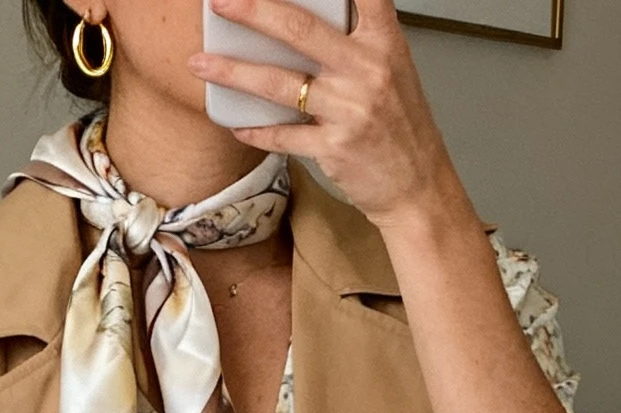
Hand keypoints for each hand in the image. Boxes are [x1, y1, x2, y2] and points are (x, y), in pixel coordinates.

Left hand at [190, 0, 457, 231]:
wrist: (418, 187)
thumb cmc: (401, 127)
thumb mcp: (391, 69)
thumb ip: (355, 41)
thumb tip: (299, 22)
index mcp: (384, 42)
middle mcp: (368, 71)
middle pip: (301, 30)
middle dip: (254, 11)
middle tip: (221, 2)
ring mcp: (350, 110)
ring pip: (280, 83)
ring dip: (234, 72)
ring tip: (201, 63)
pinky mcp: (335, 148)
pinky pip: (284, 134)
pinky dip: (256, 129)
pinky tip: (236, 123)